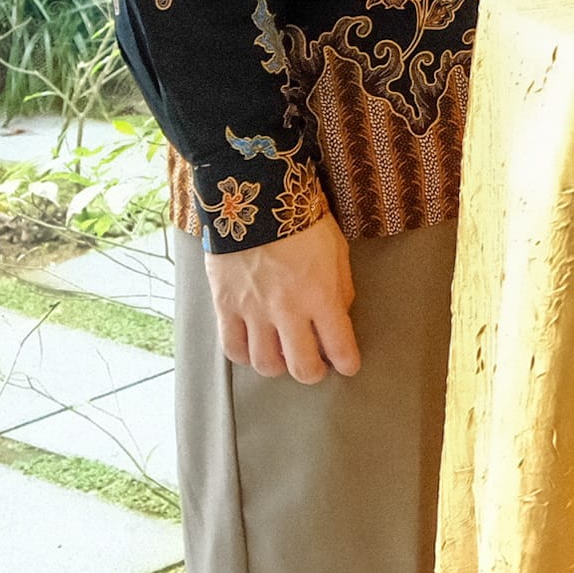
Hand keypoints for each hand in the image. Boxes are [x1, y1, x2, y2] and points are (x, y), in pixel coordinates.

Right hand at [206, 216, 358, 382]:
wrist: (255, 199)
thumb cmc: (303, 222)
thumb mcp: (337, 252)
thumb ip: (340, 289)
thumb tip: (337, 316)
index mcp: (321, 296)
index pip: (339, 347)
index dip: (347, 363)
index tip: (348, 365)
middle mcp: (287, 310)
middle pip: (301, 366)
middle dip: (313, 373)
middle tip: (316, 367)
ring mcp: (253, 311)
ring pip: (265, 364)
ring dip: (279, 366)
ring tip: (284, 356)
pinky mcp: (225, 306)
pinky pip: (232, 348)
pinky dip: (245, 355)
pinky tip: (255, 347)